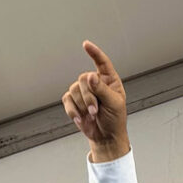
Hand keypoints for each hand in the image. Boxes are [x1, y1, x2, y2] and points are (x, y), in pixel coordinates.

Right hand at [61, 41, 129, 160]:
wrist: (106, 137)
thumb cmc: (115, 120)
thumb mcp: (114, 104)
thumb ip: (102, 90)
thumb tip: (90, 76)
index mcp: (108, 80)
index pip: (101, 62)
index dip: (94, 53)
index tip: (86, 45)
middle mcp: (95, 83)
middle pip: (83, 79)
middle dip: (88, 97)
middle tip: (94, 110)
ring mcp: (83, 92)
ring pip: (74, 89)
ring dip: (81, 105)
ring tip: (91, 116)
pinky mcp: (73, 102)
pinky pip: (67, 100)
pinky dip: (72, 111)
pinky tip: (80, 119)